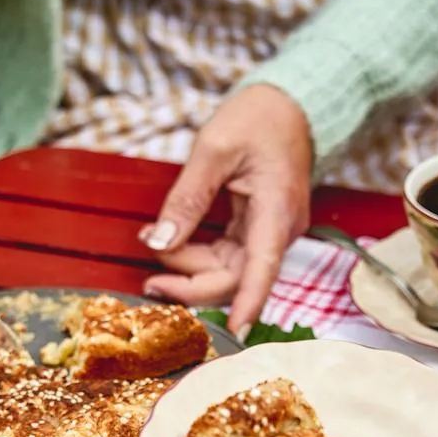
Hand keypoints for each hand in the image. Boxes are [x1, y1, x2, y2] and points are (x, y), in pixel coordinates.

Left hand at [139, 85, 311, 337]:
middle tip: (149, 279)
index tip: (233, 332)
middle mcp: (279, 230)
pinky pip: (228, 255)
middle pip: (236, 277)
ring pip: (229, 270)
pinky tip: (169, 240)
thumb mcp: (212, 150)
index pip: (262, 269)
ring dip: (189, 266)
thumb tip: (161, 242)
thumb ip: (186, 200)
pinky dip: (197, 253)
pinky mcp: (260, 229)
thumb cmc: (257, 119)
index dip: (248, 303)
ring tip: (151, 242)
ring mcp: (271, 232)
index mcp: (276, 210)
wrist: (288, 104)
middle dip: (191, 282)